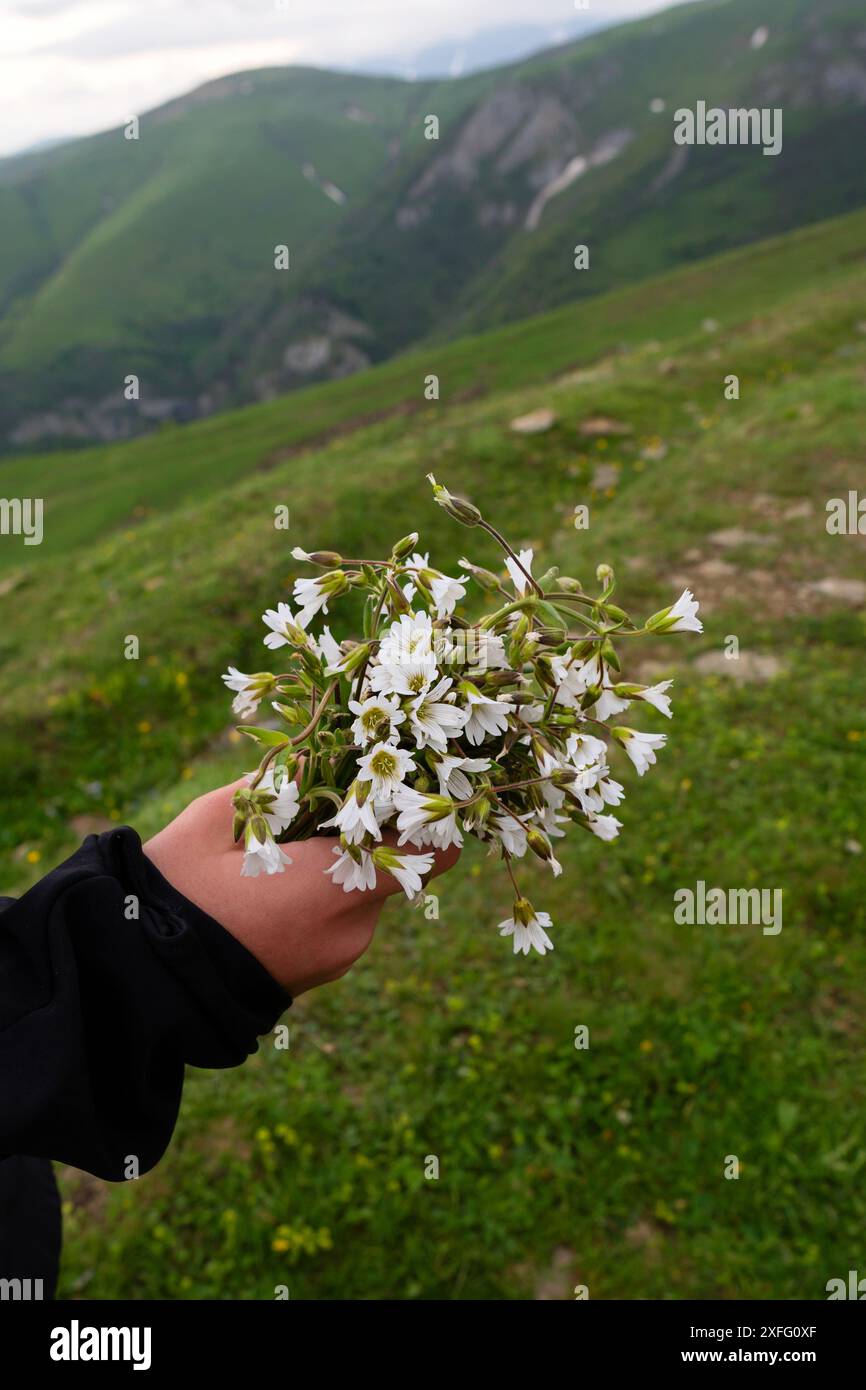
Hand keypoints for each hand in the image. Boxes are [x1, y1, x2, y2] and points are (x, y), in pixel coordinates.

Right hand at [143, 779, 458, 996]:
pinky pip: (341, 919)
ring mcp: (340, 956)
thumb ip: (279, 784)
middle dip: (369, 832)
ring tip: (288, 844)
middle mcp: (351, 928)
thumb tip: (319, 752)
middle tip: (327, 800)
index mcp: (334, 888)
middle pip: (394, 865)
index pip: (433, 852)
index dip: (428, 817)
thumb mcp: (217, 820)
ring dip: (342, 864)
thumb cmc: (175, 893)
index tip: (400, 788)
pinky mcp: (322, 970)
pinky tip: (277, 880)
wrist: (143, 984)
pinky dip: (325, 894)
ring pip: (364, 892)